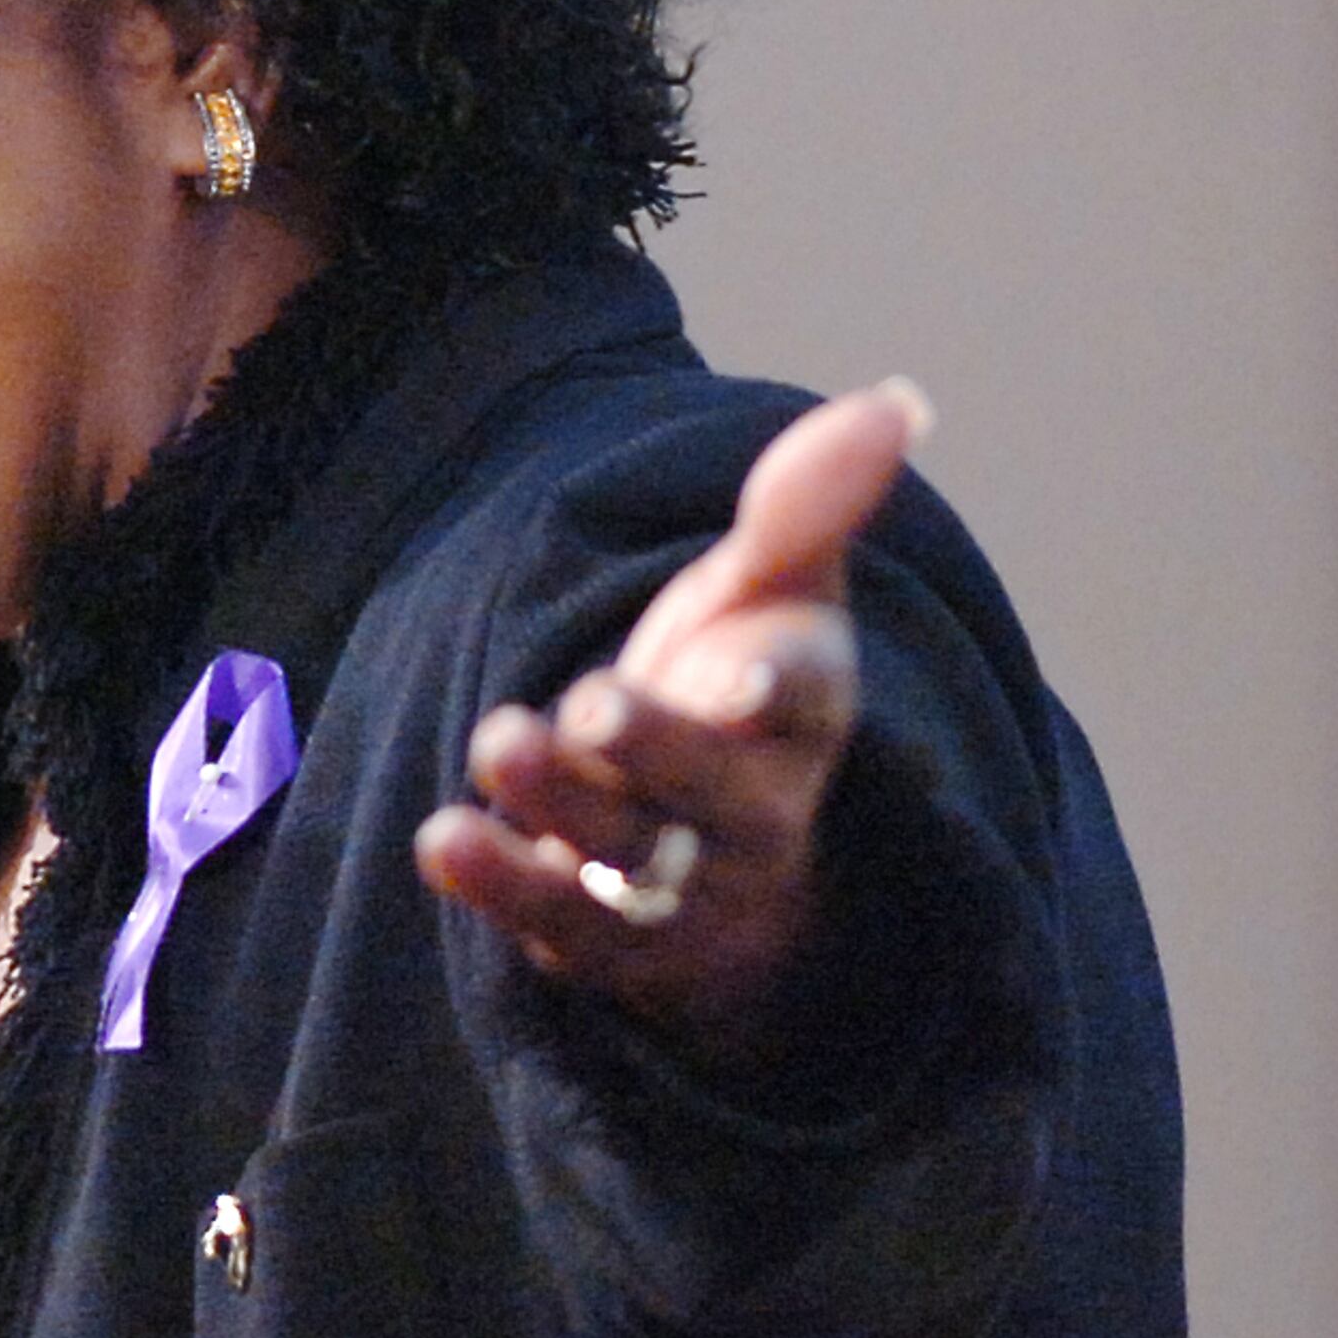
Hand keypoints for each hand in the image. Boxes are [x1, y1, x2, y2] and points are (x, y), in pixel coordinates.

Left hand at [412, 378, 930, 1058]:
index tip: (741, 678)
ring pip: (628, 863)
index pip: (804, 705)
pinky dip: (501, 883)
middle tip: (591, 704)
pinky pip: (555, 922)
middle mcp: (746, 814)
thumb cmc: (740, 696)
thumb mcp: (775, 596)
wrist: (722, 860)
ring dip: (560, 810)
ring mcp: (675, 885)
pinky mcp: (601, 937)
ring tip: (497, 742)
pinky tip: (441, 839)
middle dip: (654, 750)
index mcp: (797, 721)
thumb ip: (806, 506)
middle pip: (708, 792)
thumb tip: (896, 400)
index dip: (775, 691)